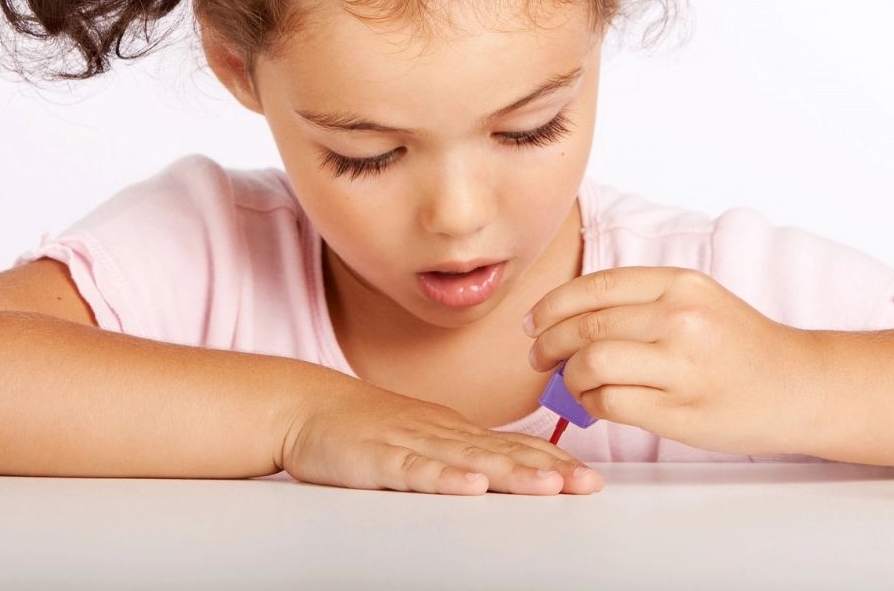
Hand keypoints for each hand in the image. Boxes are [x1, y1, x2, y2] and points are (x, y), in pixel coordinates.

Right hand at [281, 370, 605, 494]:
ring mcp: (409, 442)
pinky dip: (445, 479)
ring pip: (468, 460)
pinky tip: (471, 488)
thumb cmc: (362, 426)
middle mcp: (438, 432)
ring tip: (550, 486)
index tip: (587, 478)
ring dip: (511, 473)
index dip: (549, 461)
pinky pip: (415, 471)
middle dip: (547, 470)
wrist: (306, 405)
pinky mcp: (377, 459)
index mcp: (450, 429)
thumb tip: (500, 470)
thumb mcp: (418, 438)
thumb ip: (456, 454)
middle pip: (500, 453)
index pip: (509, 445)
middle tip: (587, 485)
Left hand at [524, 266, 823, 455]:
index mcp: (678, 284)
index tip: (533, 322)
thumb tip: (562, 319)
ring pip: (592, 364)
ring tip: (569, 383)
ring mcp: (683, 366)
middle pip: (586, 326)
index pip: (594, 287)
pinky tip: (594, 403)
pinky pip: (612, 402)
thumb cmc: (738, 342)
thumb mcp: (694, 299)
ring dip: (568, 377)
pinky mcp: (683, 411)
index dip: (552, 305)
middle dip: (548, 343)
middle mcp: (680, 318)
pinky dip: (590, 403)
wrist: (800, 385)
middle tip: (537, 357)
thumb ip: (637, 302)